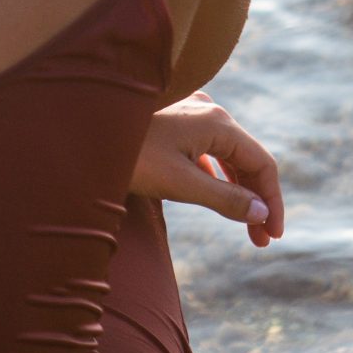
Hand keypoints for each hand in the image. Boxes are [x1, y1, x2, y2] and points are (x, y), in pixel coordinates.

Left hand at [129, 95, 283, 248]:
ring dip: (238, 190)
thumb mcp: (180, 184)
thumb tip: (261, 213)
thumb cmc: (128, 157)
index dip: (272, 201)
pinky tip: (216, 196)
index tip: (273, 236)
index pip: (262, 163)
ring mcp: (190, 113)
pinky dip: (216, 176)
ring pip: (227, 155)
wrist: (80, 133)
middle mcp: (208, 112)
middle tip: (261, 241)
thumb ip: (225, 199)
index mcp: (217, 122)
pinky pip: (206, 150)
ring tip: (245, 226)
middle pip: (246, 159)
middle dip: (256, 200)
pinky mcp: (173, 122)